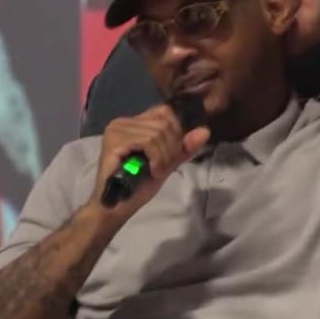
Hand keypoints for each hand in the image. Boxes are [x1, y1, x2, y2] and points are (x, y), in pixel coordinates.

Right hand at [93, 104, 209, 218]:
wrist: (117, 206)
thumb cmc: (139, 185)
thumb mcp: (167, 162)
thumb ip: (184, 147)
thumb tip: (205, 131)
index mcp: (134, 123)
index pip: (166, 112)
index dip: (176, 131)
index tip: (172, 154)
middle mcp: (123, 121)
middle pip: (165, 123)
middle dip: (172, 149)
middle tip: (163, 169)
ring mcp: (117, 129)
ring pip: (159, 133)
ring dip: (164, 157)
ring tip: (156, 172)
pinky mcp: (114, 140)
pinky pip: (148, 142)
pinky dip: (157, 159)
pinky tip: (152, 171)